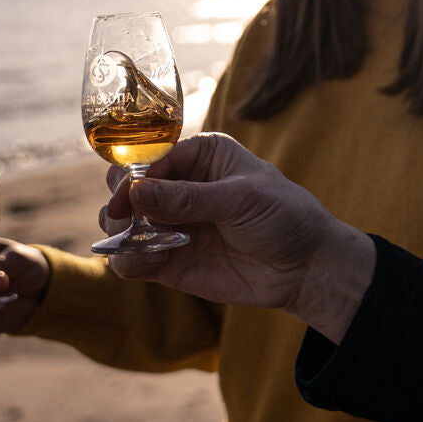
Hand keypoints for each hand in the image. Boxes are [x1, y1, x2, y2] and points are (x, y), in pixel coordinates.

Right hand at [104, 133, 374, 341]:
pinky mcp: (168, 259)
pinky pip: (132, 259)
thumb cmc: (282, 216)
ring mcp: (171, 223)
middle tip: (122, 219)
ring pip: (121, 222)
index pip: (151, 157)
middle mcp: (179, 185)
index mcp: (200, 154)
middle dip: (118, 201)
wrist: (304, 266)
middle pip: (125, 185)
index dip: (133, 175)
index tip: (125, 197)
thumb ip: (189, 198)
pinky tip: (147, 262)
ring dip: (120, 233)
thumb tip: (136, 192)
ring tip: (138, 244)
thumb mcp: (241, 199)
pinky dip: (129, 261)